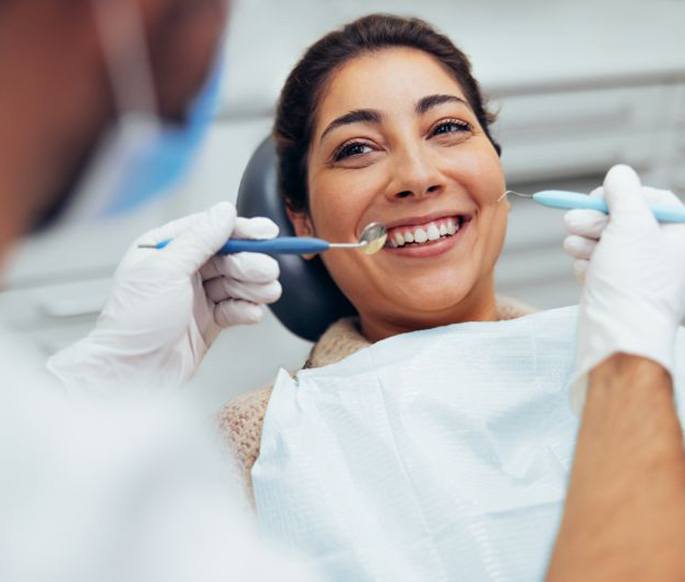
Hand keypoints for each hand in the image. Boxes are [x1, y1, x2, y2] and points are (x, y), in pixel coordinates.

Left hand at [47, 202, 280, 390]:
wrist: (134, 374)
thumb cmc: (135, 323)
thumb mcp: (165, 271)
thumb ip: (198, 239)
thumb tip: (223, 213)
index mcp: (164, 250)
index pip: (209, 230)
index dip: (240, 230)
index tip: (266, 232)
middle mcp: (181, 270)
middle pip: (228, 256)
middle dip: (250, 263)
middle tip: (267, 271)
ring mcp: (196, 296)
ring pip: (236, 282)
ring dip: (254, 287)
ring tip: (266, 293)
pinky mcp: (208, 321)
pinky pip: (236, 308)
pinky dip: (247, 309)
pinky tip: (252, 312)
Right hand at [563, 165, 684, 410]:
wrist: (618, 337)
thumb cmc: (633, 282)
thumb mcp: (632, 225)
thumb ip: (625, 192)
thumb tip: (619, 173)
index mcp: (680, 237)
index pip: (653, 199)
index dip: (622, 195)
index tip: (599, 197)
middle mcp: (663, 255)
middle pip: (624, 220)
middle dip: (596, 220)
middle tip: (574, 222)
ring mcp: (639, 275)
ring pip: (605, 242)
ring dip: (585, 240)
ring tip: (575, 248)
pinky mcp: (616, 290)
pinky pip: (597, 265)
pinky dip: (587, 264)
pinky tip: (586, 272)